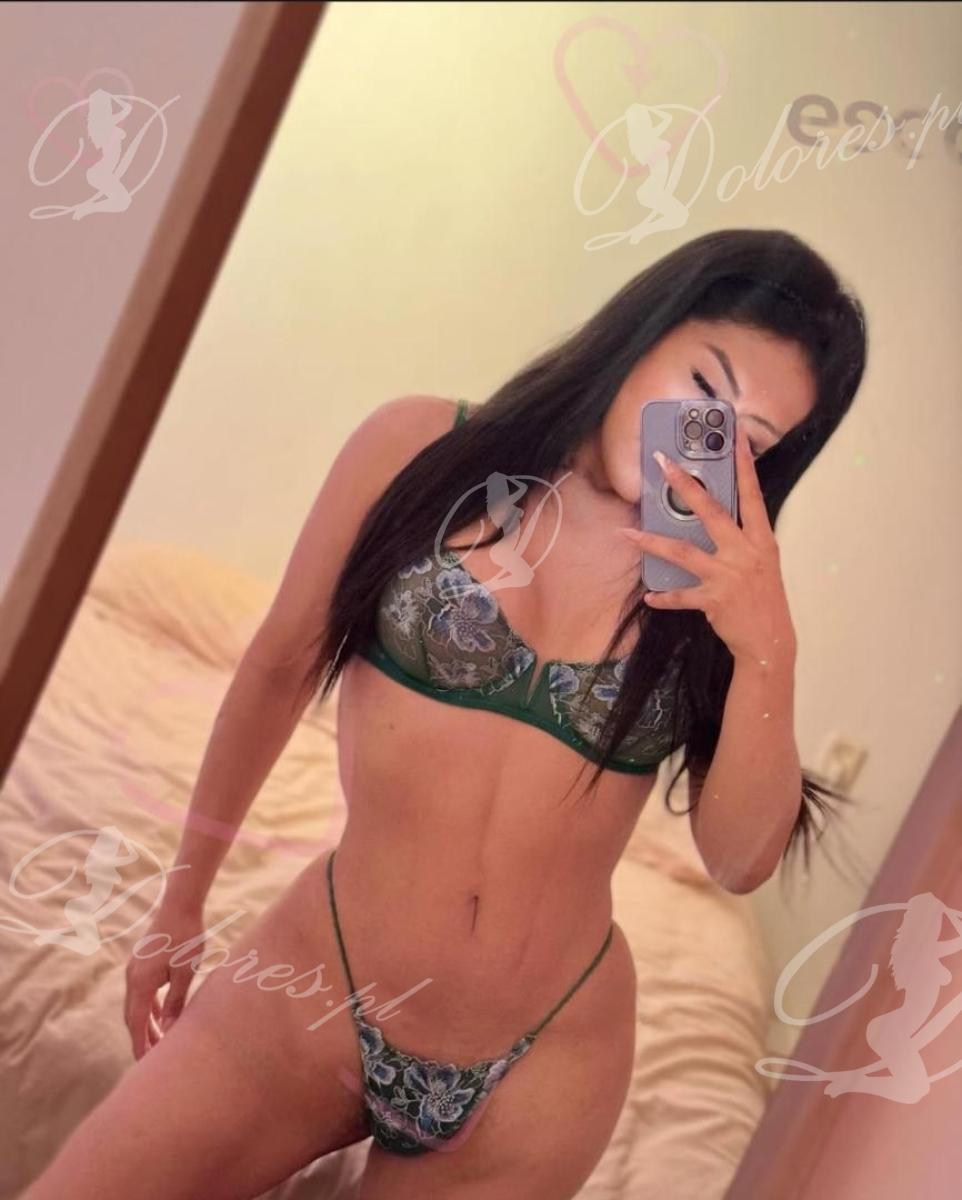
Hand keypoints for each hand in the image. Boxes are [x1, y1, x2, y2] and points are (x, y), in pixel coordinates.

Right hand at [124, 898, 204, 1059]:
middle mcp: (132, 977)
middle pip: (133, 1016)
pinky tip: (160, 1015)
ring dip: (146, 1023)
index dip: (140, 1044)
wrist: (180, 904)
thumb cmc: (186, 936)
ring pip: (137, 1004)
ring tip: (159, 1041)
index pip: (136, 1023)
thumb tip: (168, 1030)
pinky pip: (142, 992)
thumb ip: (175, 1001)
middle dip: (142, 1038)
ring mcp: (136, 969)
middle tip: (154, 1060)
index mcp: (140, 982)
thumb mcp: (185, 971)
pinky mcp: (143, 962)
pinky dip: (149, 1007)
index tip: (143, 1065)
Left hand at [617, 423, 796, 662]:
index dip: (745, 465)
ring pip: (682, 551)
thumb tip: (710, 521)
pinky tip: (650, 595)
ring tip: (626, 533)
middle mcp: (745, 552)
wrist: (771, 641)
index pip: (752, 494)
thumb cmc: (764, 599)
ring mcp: (729, 575)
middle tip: (661, 463)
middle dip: (684, 485)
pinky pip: (680, 595)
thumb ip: (741, 540)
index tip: (736, 437)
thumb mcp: (761, 563)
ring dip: (650, 542)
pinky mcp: (714, 599)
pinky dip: (664, 597)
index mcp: (761, 540)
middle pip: (710, 511)